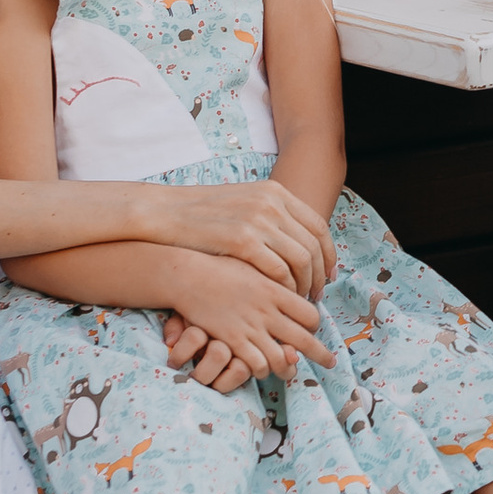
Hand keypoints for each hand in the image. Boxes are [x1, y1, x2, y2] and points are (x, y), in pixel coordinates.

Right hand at [158, 257, 333, 388]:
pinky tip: (261, 367)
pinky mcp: (232, 340)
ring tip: (290, 372)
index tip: (312, 329)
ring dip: (288, 368)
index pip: (310, 314)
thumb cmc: (219, 268)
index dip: (315, 325)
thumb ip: (275, 280)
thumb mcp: (254, 267)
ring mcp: (250, 327)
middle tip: (330, 363)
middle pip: (305, 339)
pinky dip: (262, 369)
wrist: (188, 275)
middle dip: (321, 355)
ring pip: (281, 358)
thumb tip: (293, 287)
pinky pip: (257, 364)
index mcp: (276, 290)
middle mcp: (268, 310)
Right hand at [163, 178, 334, 298]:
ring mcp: (258, 220)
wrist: (163, 212)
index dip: (328, 254)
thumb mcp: (243, 203)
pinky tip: (279, 299)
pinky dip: (285, 288)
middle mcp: (272, 203)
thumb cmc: (201, 214)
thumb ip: (270, 216)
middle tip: (316, 295)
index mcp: (275, 192)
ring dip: (305, 284)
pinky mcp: (243, 240)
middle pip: (314, 246)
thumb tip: (295, 240)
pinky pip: (278, 270)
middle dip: (319, 274)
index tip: (328, 275)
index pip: (318, 226)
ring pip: (301, 260)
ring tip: (299, 301)